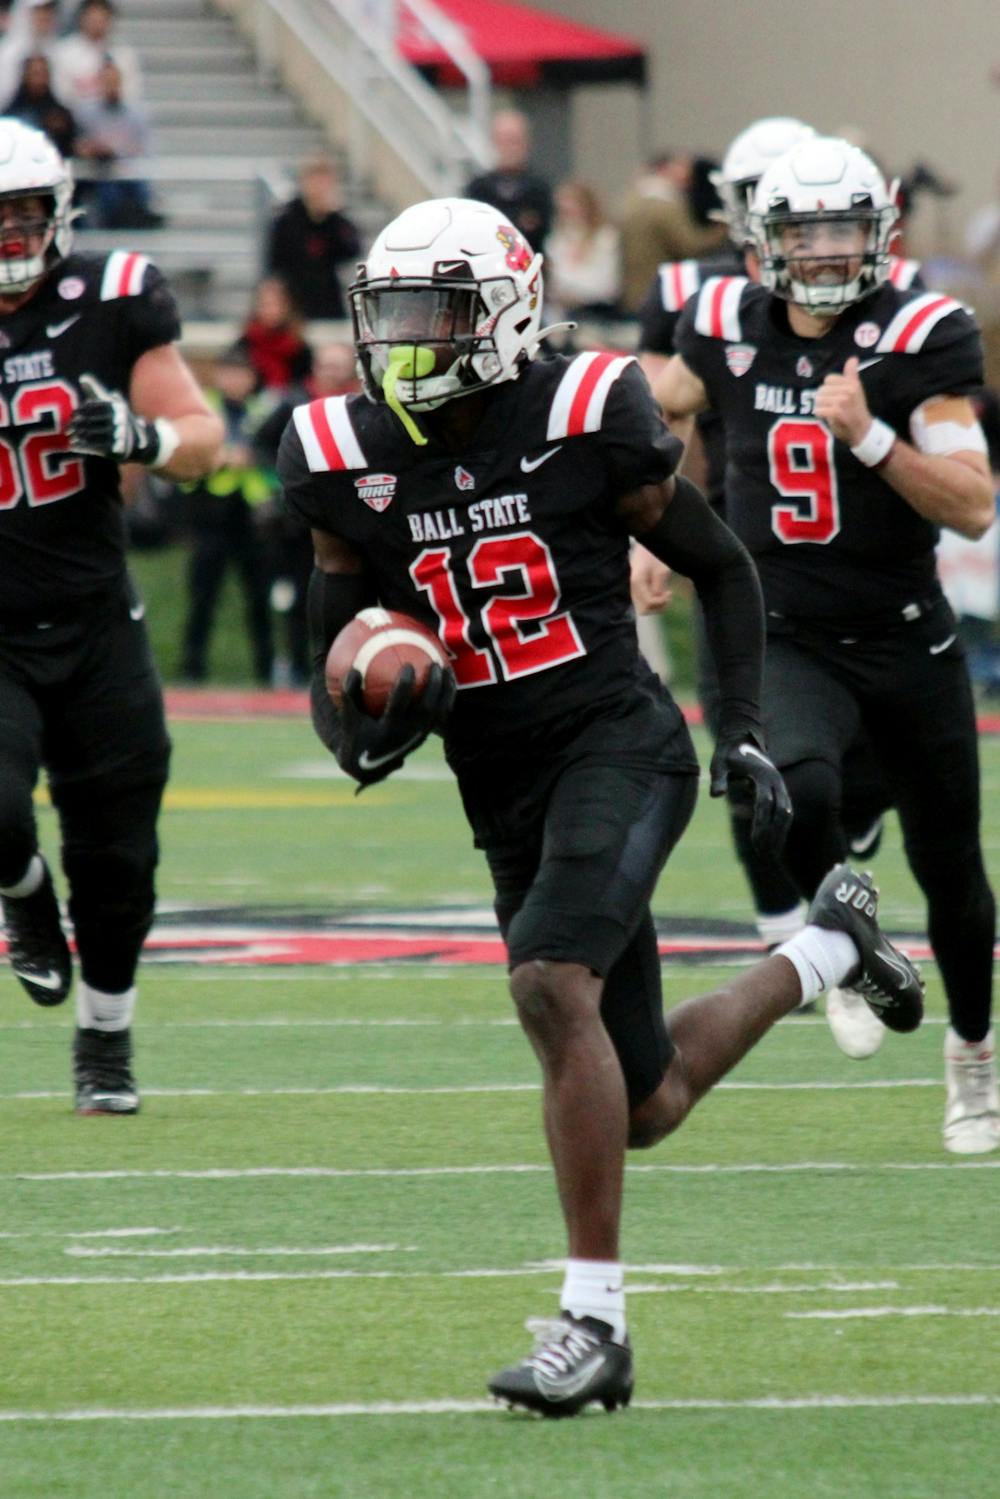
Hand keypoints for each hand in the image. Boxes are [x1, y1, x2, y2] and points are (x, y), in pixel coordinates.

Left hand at [67, 374, 163, 464]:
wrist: (137, 443)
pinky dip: (83, 446)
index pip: (92, 407)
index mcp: (116, 407)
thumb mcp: (110, 404)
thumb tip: (82, 378)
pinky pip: (95, 446)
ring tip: (70, 437)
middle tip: (68, 428)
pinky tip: (74, 446)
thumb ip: (96, 391)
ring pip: (91, 434)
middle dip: (77, 425)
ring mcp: (118, 434)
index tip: (72, 416)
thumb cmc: (118, 420)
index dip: (80, 411)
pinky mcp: (116, 448)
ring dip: (78, 436)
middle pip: (90, 421)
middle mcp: (118, 419)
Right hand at [336, 662, 455, 787]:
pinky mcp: (426, 737)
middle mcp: (407, 736)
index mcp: (387, 731)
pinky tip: (447, 679)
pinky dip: (446, 697)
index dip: (405, 686)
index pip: (399, 706)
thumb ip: (349, 693)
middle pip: (426, 709)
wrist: (368, 766)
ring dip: (445, 690)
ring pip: (439, 713)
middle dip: (433, 686)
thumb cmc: (355, 733)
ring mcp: (419, 737)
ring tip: (447, 668)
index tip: (409, 666)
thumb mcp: (348, 716)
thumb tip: (354, 669)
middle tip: (434, 664)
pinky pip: (441, 715)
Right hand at [630, 544, 671, 613]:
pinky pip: (642, 601)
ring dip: (655, 605)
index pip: (648, 603)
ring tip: (665, 595)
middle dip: (657, 606)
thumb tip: (658, 600)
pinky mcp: (636, 587)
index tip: (670, 592)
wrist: (647, 541)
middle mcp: (632, 587)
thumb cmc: (656, 554)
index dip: (661, 602)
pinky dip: (653, 601)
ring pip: (642, 607)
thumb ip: (658, 587)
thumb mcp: (661, 570)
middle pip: (643, 609)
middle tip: (667, 596)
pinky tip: (660, 591)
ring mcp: (633, 588)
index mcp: (637, 582)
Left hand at [709, 733, 792, 857]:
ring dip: (779, 834)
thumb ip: (718, 779)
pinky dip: (780, 829)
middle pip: (781, 812)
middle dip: (773, 835)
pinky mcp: (780, 791)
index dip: (761, 824)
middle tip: (763, 857)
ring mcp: (780, 786)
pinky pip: (785, 812)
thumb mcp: (718, 763)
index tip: (754, 843)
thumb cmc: (727, 753)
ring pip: (786, 814)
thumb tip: (716, 795)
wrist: (741, 738)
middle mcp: (776, 781)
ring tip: (769, 856)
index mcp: (762, 775)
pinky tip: (771, 845)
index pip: (765, 804)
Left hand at [813, 356, 870, 445]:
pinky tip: (829, 417)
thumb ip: (851, 374)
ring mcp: (842, 401)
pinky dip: (820, 414)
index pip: (828, 379)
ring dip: (822, 407)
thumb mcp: (856, 389)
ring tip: (831, 412)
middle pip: (822, 389)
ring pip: (818, 399)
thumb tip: (853, 358)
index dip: (829, 389)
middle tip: (834, 407)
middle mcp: (848, 390)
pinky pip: (818, 410)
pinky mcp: (836, 412)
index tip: (837, 397)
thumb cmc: (856, 409)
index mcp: (852, 383)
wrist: (862, 430)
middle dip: (824, 399)